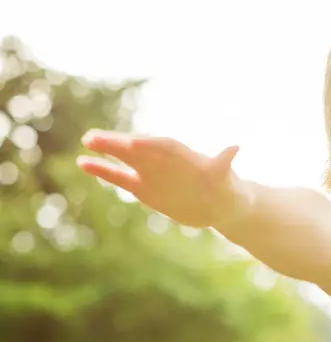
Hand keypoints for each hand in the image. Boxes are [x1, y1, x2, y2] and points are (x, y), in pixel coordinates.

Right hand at [77, 130, 250, 227]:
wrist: (221, 205)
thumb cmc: (229, 189)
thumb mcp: (228, 179)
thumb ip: (225, 164)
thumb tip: (235, 147)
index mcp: (185, 156)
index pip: (165, 147)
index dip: (151, 145)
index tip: (134, 142)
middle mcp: (165, 162)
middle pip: (140, 149)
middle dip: (120, 143)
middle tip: (95, 136)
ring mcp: (152, 173)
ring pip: (126, 159)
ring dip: (107, 150)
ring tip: (87, 140)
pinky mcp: (143, 188)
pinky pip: (120, 177)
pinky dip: (103, 170)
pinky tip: (83, 162)